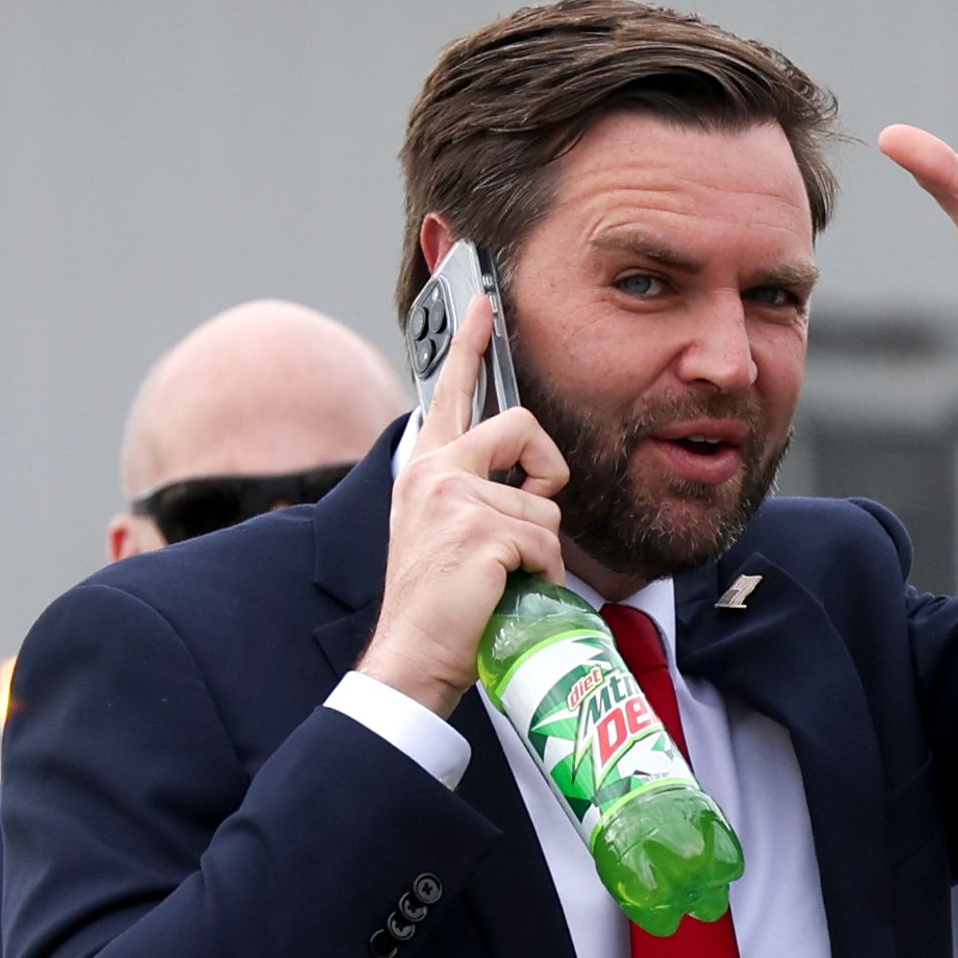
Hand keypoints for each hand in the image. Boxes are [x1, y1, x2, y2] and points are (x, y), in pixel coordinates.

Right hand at [359, 294, 569, 717]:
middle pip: (521, 426)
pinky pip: (545, 541)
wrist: (411, 656)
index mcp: (425, 469)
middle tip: (534, 502)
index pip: (450, 393)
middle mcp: (435, 471)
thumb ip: (470, 496)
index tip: (481, 301)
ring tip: (501, 579)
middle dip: (546, 467)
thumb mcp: (442, 534)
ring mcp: (455, 497)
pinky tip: (505, 593)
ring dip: (538, 550)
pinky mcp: (481, 528)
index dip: (468, 344)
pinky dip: (540, 576)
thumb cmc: (436, 605)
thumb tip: (528, 488)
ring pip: (543, 505)